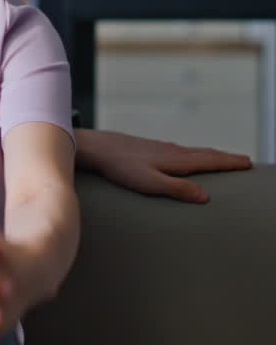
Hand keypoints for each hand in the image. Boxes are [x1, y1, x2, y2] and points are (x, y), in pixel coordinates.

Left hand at [76, 128, 251, 202]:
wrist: (97, 147)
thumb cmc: (121, 167)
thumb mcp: (150, 183)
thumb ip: (177, 189)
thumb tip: (206, 196)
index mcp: (177, 160)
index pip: (210, 161)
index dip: (229, 163)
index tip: (247, 163)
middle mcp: (172, 151)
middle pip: (204, 153)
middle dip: (225, 157)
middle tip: (243, 160)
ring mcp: (160, 148)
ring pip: (191, 151)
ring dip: (209, 154)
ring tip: (219, 157)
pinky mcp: (148, 148)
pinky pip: (177, 150)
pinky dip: (190, 152)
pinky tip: (182, 154)